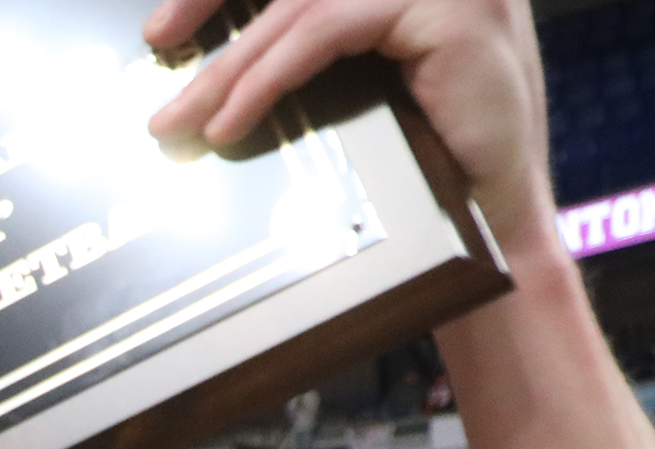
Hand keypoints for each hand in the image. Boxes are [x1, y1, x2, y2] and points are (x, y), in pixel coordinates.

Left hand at [145, 0, 552, 255]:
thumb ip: (310, 60)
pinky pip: (326, 32)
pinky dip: (268, 76)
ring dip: (230, 63)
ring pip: (302, 6)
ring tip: (178, 119)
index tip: (164, 27)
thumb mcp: (364, 94)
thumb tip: (211, 79)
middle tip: (156, 52)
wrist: (498, 222)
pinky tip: (228, 121)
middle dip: (213, 5)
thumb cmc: (435, 166)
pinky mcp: (456, 10)